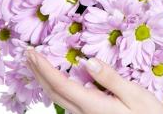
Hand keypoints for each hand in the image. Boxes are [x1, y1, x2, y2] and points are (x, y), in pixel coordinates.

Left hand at [25, 48, 162, 113]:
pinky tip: (57, 79)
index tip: (33, 53)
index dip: (45, 68)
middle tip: (27, 54)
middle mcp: (84, 112)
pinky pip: (66, 100)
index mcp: (93, 105)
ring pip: (57, 97)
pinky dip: (55, 86)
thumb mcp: (135, 94)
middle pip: (53, 92)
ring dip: (44, 79)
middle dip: (38, 72)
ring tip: (37, 64)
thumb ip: (110, 79)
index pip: (61, 85)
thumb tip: (89, 62)